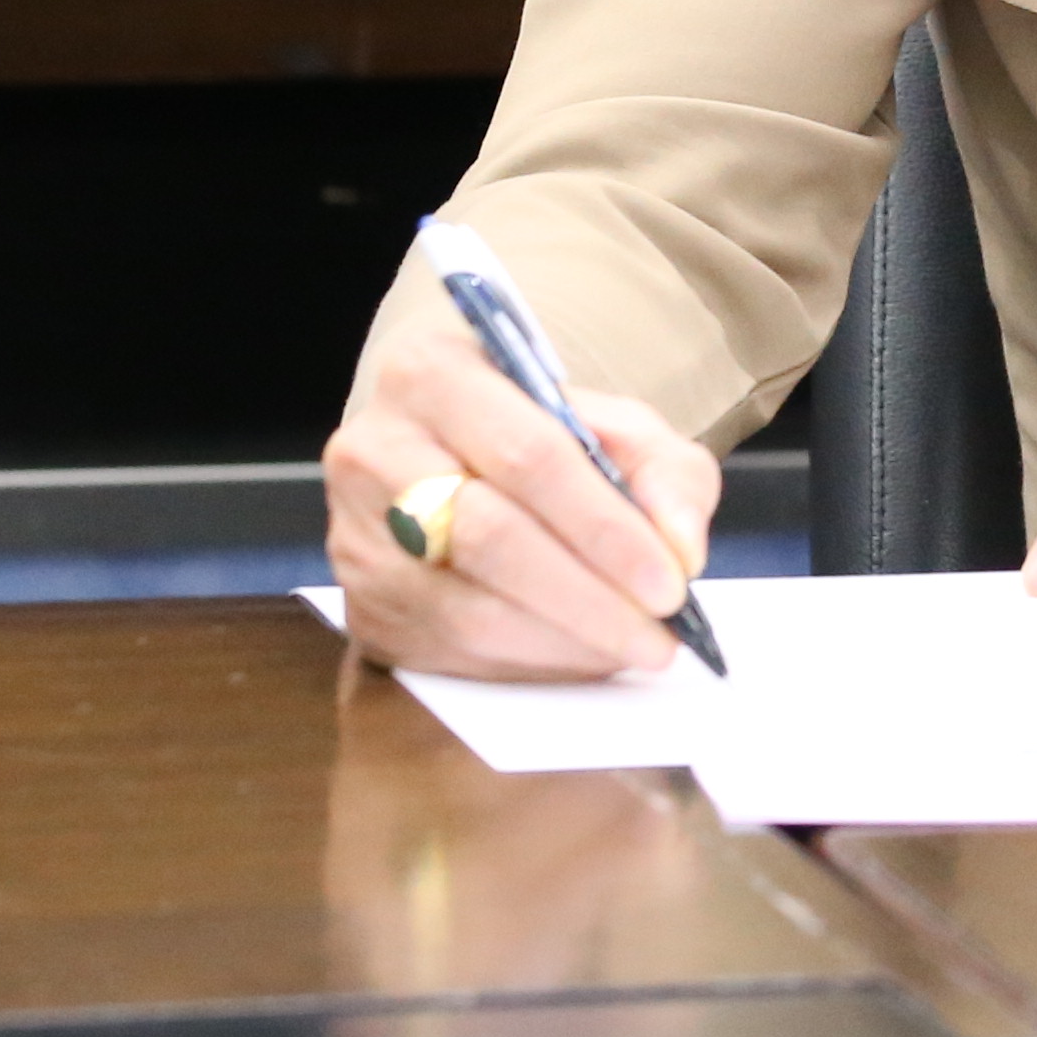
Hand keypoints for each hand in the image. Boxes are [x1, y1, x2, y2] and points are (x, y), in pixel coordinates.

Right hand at [324, 315, 718, 679]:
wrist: (452, 450)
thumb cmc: (538, 432)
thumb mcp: (615, 423)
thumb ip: (665, 472)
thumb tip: (681, 548)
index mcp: (433, 372)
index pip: (528, 456)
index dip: (604, 528)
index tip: (670, 583)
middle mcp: (373, 449)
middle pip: (489, 537)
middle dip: (589, 598)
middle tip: (659, 636)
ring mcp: (355, 535)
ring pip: (465, 609)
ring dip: (563, 643)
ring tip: (631, 649)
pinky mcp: (359, 605)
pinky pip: (448, 652)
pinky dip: (526, 664)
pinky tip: (578, 655)